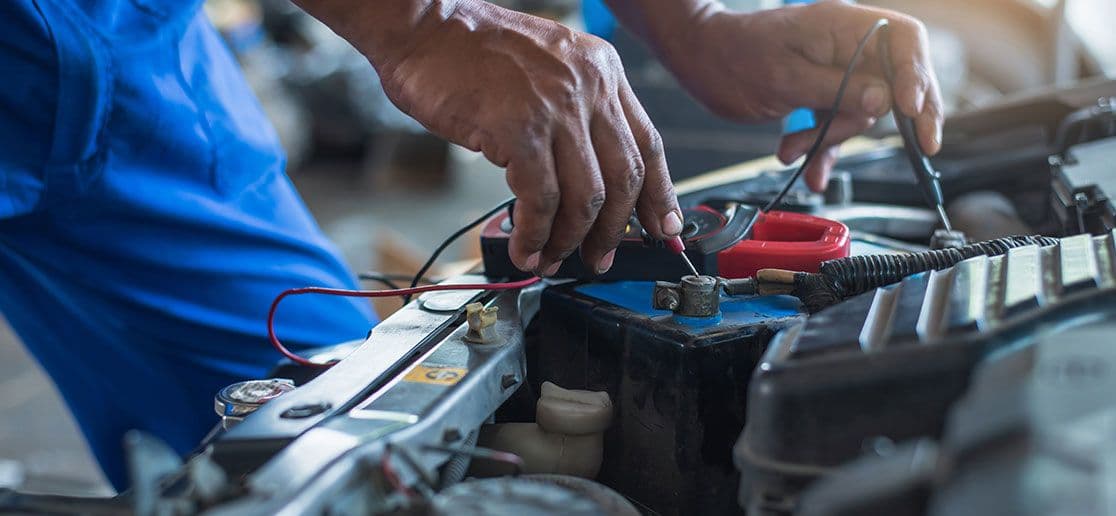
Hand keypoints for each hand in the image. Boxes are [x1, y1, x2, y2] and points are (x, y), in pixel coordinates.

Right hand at [345, 0, 681, 276]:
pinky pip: (541, 199)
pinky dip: (534, 233)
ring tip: (549, 258)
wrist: (422, 25)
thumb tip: (582, 177)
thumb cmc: (469, 51)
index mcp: (602, 71)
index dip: (659, 194)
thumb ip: (572, 113)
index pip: (647, 143)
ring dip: (569, 240)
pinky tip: (524, 247)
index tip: (662, 227)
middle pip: (625, 177)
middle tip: (600, 257)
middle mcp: (589, 86)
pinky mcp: (520, 128)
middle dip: (613, 230)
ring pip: (586, 196)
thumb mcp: (546, 69)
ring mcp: (557, 107)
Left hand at [662, 1, 943, 191]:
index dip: (917, 74)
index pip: (904, 41)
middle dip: (893, 118)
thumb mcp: (783, 77)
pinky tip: (811, 171)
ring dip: (833, 139)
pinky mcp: (822, 94)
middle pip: (895, 80)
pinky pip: (838, 124)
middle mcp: (847, 45)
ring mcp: (836, 71)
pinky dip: (823, 148)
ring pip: (862, 112)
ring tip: (792, 150)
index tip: (911, 110)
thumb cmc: (733, 57)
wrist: (699, 62)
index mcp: (843, 25)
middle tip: (922, 148)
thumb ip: (835, 90)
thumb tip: (885, 103)